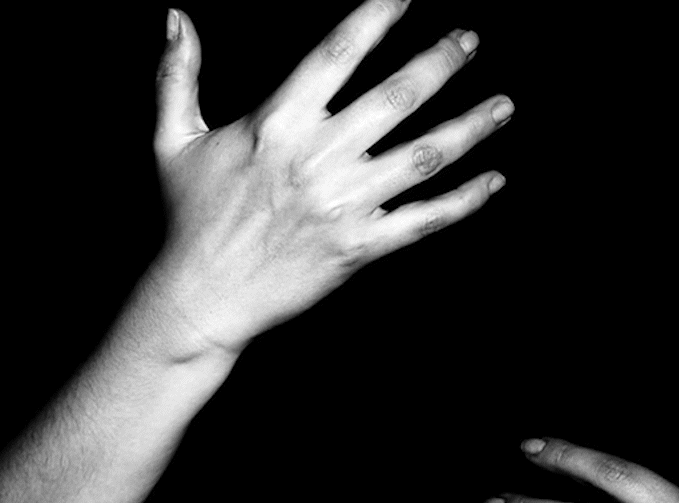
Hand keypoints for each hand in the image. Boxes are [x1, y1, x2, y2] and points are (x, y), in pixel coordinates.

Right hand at [144, 2, 510, 359]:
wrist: (202, 299)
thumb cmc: (190, 217)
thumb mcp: (173, 140)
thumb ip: (178, 74)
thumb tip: (176, 14)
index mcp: (276, 123)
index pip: (338, 52)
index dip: (378, 15)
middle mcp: (317, 158)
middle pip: (396, 97)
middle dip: (441, 62)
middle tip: (471, 38)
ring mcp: (343, 205)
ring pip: (423, 156)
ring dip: (470, 127)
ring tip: (504, 104)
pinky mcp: (360, 247)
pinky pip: (424, 220)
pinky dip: (464, 201)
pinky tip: (494, 180)